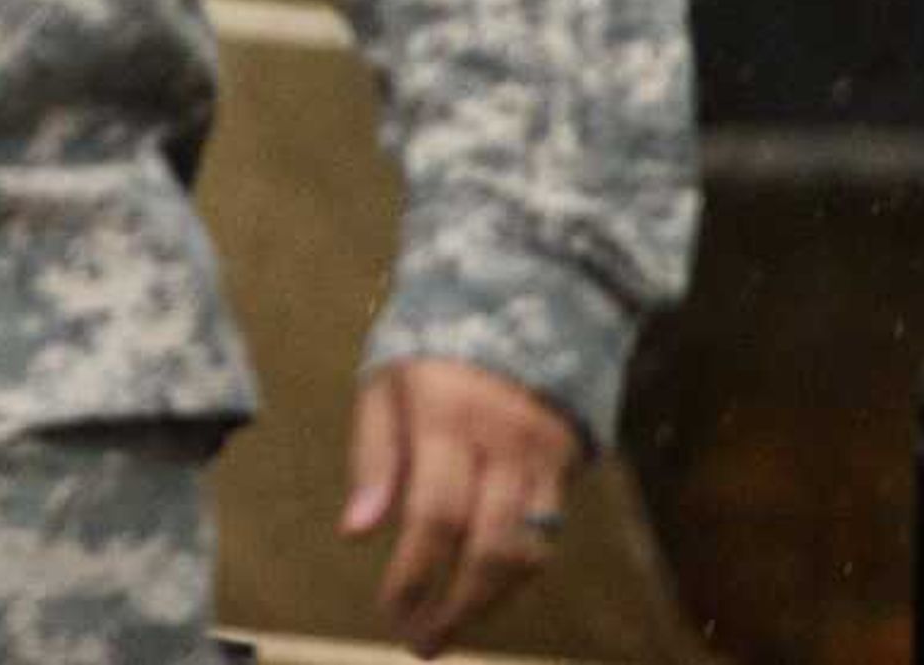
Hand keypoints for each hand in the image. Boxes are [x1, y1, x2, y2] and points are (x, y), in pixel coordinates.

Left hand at [343, 357, 580, 655]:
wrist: (517, 294)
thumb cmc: (431, 344)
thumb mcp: (383, 382)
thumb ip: (372, 457)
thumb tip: (355, 533)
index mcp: (445, 416)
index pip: (434, 515)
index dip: (414, 573)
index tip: (389, 610)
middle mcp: (502, 440)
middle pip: (490, 546)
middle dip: (456, 606)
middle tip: (422, 642)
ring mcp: (542, 454)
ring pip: (527, 550)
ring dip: (489, 601)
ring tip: (449, 626)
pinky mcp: (567, 463)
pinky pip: (548, 534)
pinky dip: (517, 571)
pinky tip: (485, 588)